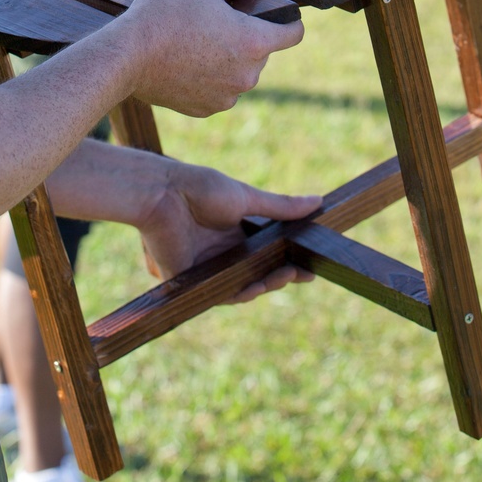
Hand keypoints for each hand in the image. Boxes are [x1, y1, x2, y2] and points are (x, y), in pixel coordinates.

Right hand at [115, 0, 303, 117]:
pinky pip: (218, 90)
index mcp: (253, 42)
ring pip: (239, 72)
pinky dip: (208, 78)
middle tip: (215, 21)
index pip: (294, 34)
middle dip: (246, 37)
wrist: (125, 58)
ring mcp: (227, 96)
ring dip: (227, 59)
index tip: (275, 14)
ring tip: (195, 41)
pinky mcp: (205, 109)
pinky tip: (184, 63)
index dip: (288, 20)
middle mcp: (247, 75)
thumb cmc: (164, 16)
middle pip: (261, 52)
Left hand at [136, 158, 321, 303]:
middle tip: (307, 275)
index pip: (266, 253)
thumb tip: (318, 202)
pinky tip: (259, 286)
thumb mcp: (246, 198)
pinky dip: (241, 292)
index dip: (289, 260)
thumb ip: (280, 207)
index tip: (312, 264)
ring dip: (268, 283)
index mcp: (233, 233)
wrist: (163, 193)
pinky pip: (220, 293)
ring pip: (243, 286)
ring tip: (289, 275)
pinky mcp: (191, 280)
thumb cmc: (200, 188)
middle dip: (283, 275)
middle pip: (258, 272)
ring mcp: (207, 268)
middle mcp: (221, 253)